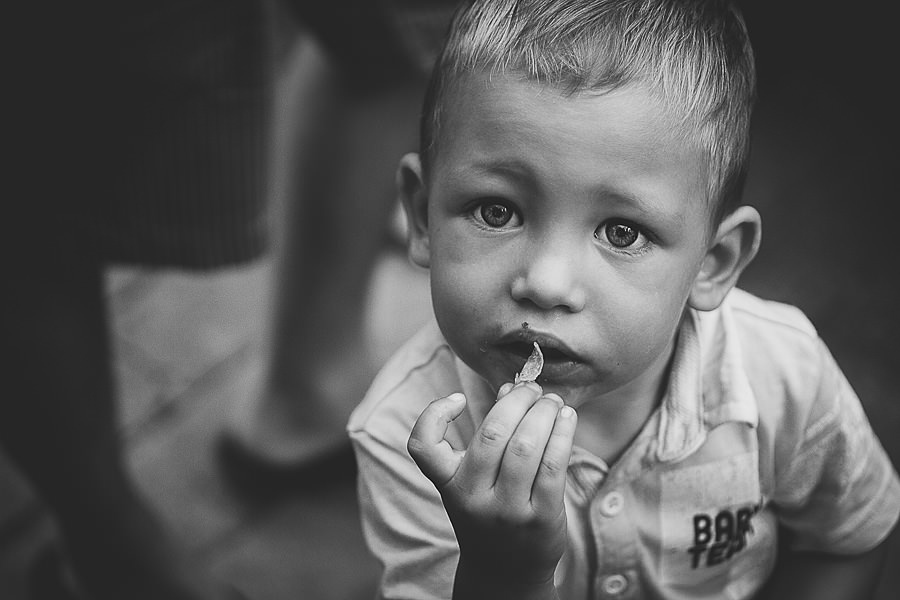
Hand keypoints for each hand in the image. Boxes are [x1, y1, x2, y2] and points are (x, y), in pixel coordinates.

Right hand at [407, 382, 576, 587]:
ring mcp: (508, 511)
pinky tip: (567, 420)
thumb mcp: (474, 482)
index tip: (458, 398)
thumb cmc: (489, 514)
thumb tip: (511, 388)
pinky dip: (562, 434)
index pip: (423, 447)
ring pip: (526, 446)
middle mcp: (473, 498)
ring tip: (553, 402)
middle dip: (517, 400)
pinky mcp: (541, 518)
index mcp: (450, 484)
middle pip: (493, 434)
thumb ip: (488, 437)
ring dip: (544, 413)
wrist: (505, 573)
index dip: (435, 414)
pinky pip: (554, 466)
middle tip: (532, 389)